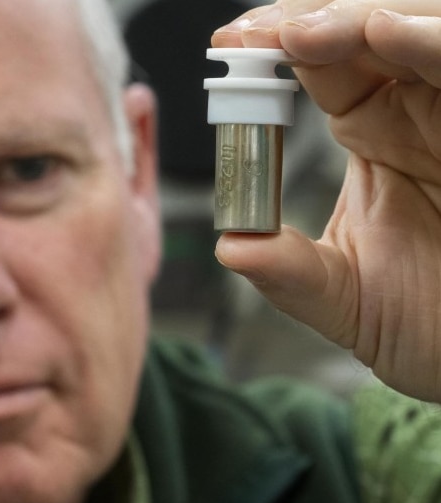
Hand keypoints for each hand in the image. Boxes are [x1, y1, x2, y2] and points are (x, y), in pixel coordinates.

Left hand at [211, 1, 440, 401]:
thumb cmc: (426, 323)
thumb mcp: (344, 300)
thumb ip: (288, 273)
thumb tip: (230, 247)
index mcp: (374, 133)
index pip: (323, 64)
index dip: (278, 45)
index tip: (230, 44)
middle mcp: (419, 111)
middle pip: (369, 30)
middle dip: (312, 19)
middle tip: (261, 34)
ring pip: (422, 32)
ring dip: (365, 19)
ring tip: (305, 32)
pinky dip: (430, 40)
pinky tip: (388, 33)